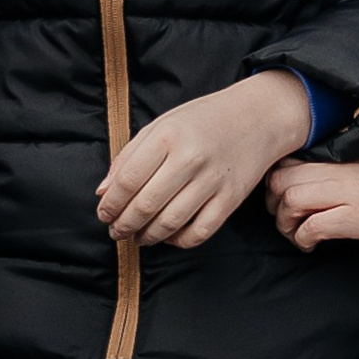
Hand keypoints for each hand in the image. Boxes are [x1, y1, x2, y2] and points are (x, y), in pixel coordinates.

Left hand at [97, 72, 313, 252]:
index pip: (127, 181)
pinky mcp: (231, 199)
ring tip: (137, 237)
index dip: (110, 204)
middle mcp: (190, 159)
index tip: (103, 214)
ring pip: (170, 223)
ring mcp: (213, 181)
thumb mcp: (161, 126)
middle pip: (145, 206)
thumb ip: (128, 157)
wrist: (256, 117)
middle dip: (124, 225)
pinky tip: (168, 236)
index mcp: (167, 137)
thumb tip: (103, 192)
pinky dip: (178, 241)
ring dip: (147, 236)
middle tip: (116, 231)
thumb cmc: (202, 120)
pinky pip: (199, 232)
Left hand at [266, 152, 358, 250]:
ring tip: (298, 234)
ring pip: (290, 199)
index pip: (292, 157)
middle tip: (285, 218)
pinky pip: (313, 226)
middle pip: (281, 177)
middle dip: (273, 202)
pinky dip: (303, 238)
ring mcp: (350, 193)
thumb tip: (321, 179)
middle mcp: (343, 170)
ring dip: (286, 222)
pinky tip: (312, 244)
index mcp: (346, 157)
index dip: (277, 179)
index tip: (282, 196)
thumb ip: (346, 169)